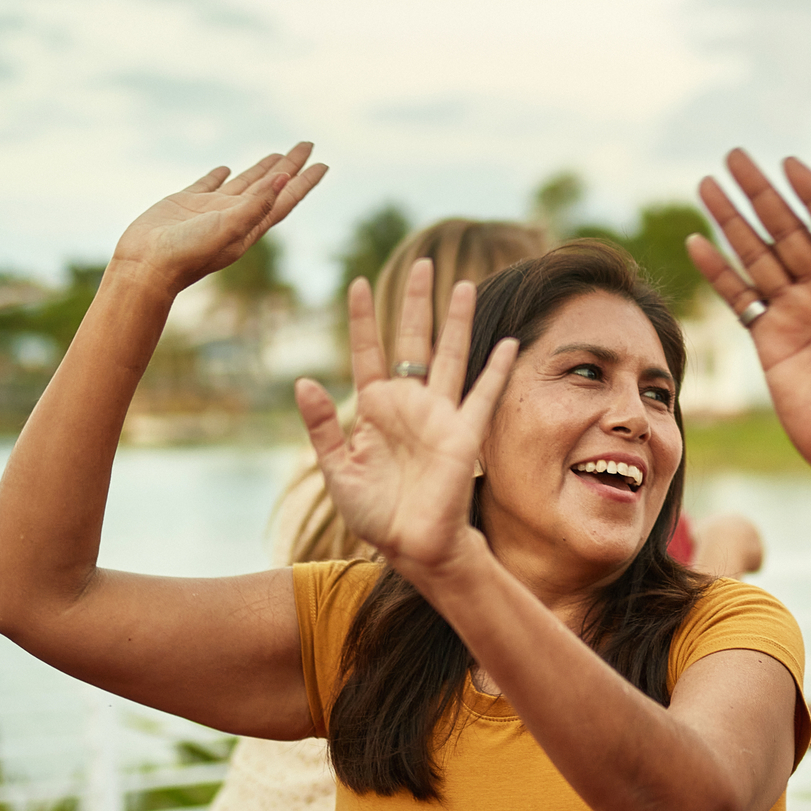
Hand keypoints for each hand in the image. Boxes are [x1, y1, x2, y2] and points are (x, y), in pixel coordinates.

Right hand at [110, 143, 326, 294]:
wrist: (146, 266)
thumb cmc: (188, 253)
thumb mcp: (228, 228)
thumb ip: (256, 204)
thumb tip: (285, 179)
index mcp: (249, 226)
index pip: (284, 198)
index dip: (304, 181)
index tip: (323, 163)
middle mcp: (234, 217)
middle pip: (270, 186)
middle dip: (289, 166)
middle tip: (307, 144)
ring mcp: (209, 210)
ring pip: (242, 183)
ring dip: (261, 169)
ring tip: (277, 154)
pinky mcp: (184, 203)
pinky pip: (207, 185)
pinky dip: (218, 176)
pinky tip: (225, 169)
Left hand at [293, 260, 519, 577]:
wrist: (410, 546)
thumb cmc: (373, 513)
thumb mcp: (337, 470)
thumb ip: (321, 427)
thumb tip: (302, 382)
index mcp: (374, 409)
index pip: (368, 352)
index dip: (364, 320)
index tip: (358, 283)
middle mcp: (409, 404)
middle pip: (414, 342)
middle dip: (416, 303)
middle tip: (421, 264)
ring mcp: (438, 416)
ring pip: (449, 357)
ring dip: (457, 322)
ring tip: (462, 284)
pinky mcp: (463, 434)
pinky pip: (482, 395)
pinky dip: (496, 370)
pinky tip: (508, 342)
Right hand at [687, 151, 810, 504]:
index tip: (789, 164)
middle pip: (790, 231)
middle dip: (762, 195)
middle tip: (733, 156)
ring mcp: (798, 314)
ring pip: (760, 256)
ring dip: (733, 222)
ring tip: (708, 185)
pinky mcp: (771, 342)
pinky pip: (741, 298)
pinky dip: (719, 272)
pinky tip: (697, 242)